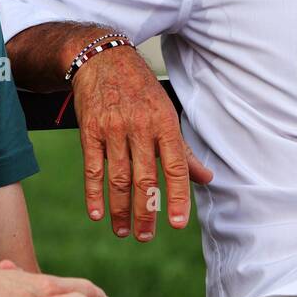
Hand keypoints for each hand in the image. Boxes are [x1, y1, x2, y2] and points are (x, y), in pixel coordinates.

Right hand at [70, 44, 212, 240]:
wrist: (102, 59)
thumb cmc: (140, 90)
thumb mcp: (167, 113)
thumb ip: (184, 151)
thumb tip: (206, 179)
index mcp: (164, 124)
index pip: (175, 167)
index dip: (177, 197)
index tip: (177, 224)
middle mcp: (140, 127)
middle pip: (145, 179)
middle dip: (146, 213)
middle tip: (146, 237)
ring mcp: (113, 129)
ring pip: (118, 178)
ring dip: (121, 210)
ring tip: (123, 231)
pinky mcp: (89, 131)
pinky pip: (92, 168)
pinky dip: (94, 194)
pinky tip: (97, 213)